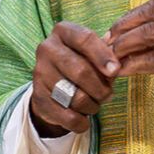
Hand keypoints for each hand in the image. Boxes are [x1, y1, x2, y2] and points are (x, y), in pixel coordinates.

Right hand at [29, 22, 119, 137]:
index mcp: (63, 31)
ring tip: (95, 104)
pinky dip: (81, 122)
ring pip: (75, 96)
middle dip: (101, 87)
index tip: (115, 71)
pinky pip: (68, 116)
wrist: (51, 86)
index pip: (85, 39)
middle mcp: (47, 49)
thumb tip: (115, 67)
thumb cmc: (80, 63)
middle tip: (108, 94)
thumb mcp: (91, 53)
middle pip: (80, 71)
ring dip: (92, 105)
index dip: (103, 56)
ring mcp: (40, 73)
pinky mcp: (38, 97)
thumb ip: (105, 55)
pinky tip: (84, 119)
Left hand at [107, 0, 153, 119]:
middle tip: (107, 42)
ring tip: (110, 57)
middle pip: (151, 15)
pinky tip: (123, 71)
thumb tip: (134, 28)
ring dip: (125, 45)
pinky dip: (135, 64)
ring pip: (151, 35)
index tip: (114, 29)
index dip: (131, 15)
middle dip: (124, 27)